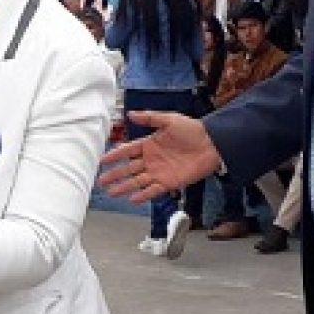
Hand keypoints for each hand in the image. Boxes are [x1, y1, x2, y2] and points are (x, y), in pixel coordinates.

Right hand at [97, 111, 218, 202]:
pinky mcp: (169, 182)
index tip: (102, 160)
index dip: (115, 156)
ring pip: (137, 181)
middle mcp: (151, 160)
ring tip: (111, 192)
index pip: (127, 151)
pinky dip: (143, 195)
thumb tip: (130, 114)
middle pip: (129, 169)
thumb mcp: (169, 120)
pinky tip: (132, 199)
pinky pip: (153, 190)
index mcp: (149, 144)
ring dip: (124, 187)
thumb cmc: (192, 130)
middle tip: (101, 181)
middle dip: (115, 175)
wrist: (212, 144)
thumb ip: (150, 118)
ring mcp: (159, 172)